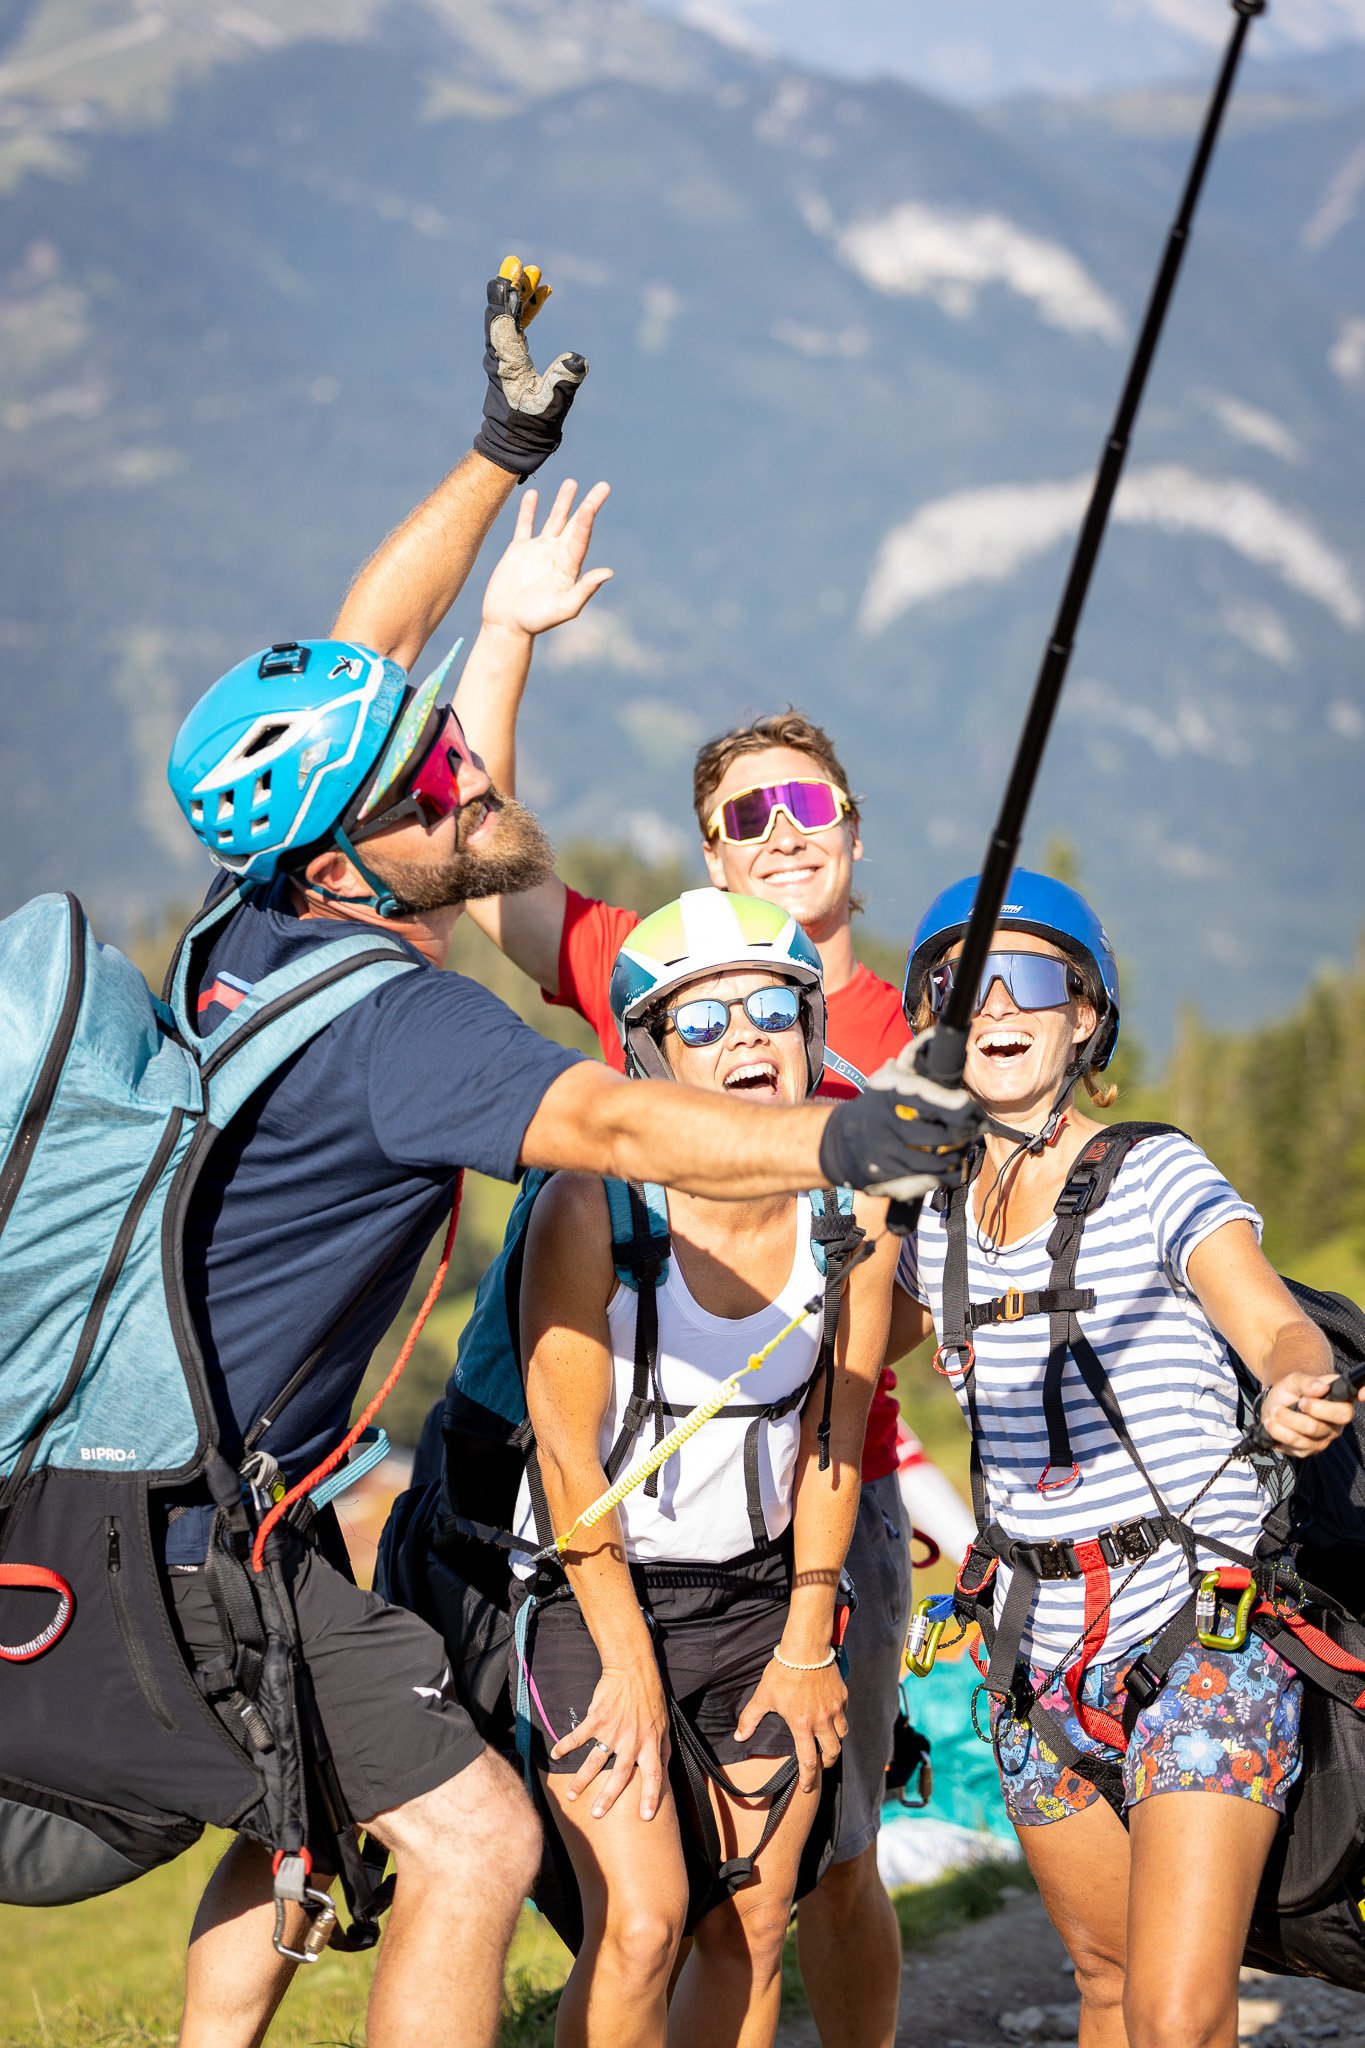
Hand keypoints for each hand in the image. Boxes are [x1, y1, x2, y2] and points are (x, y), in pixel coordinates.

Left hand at [474, 255, 587, 479]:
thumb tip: (577, 360)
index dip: (507, 295)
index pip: (503, 321)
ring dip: (522, 295)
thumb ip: (563, 382)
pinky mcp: (510, 361)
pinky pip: (516, 328)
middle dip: (513, 287)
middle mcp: (500, 355)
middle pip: (502, 312)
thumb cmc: (530, 429)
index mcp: (507, 362)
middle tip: (525, 266)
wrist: (514, 446)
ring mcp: (503, 357)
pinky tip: (541, 298)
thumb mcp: (550, 407)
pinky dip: (526, 312)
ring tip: (536, 275)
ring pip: (509, 317)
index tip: (512, 271)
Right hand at [480, 479, 613, 639]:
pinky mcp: (518, 551)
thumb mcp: (564, 608)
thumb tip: (609, 572)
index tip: (591, 503)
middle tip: (604, 486)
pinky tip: (534, 494)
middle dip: (588, 505)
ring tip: (572, 483)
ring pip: (554, 520)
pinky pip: (525, 525)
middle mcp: (557, 555)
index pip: (581, 537)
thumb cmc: (536, 621)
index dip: (587, 520)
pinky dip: (529, 510)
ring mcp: (538, 551)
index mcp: (569, 567)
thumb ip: (585, 589)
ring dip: (563, 502)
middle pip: (575, 524)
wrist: (507, 624)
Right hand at [549, 1661, 670, 1820]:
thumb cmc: (651, 1697)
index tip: (645, 1817)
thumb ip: (662, 1749)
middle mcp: (631, 1741)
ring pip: (595, 1760)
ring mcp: (612, 1730)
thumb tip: (664, 1770)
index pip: (653, 1775)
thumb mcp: (664, 1724)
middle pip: (620, 1775)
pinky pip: (579, 1736)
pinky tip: (555, 1753)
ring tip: (571, 1795)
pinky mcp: (597, 1718)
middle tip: (597, 1814)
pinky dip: (565, 1745)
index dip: (650, 1796)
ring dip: (582, 1779)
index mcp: (650, 1743)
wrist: (633, 1670)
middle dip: (608, 1797)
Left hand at [735, 1656, 847, 1794]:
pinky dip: (839, 1720)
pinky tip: (831, 1716)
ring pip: (842, 1735)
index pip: (808, 1761)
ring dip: (835, 1742)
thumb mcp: (763, 1696)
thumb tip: (738, 1736)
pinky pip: (844, 1715)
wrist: (806, 1649)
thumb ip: (750, 1718)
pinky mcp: (843, 1696)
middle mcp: (822, 1720)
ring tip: (827, 1742)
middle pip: (832, 1752)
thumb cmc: (783, 1672)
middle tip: (820, 1764)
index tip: (808, 1788)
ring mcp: (835, 1708)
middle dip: (827, 1763)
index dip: (809, 1778)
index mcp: (802, 1725)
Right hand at [819, 1033, 982, 1203]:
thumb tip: (933, 1038)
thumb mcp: (884, 1080)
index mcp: (887, 1094)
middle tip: (975, 1129)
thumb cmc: (873, 1107)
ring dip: (957, 1155)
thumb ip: (909, 1060)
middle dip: (963, 1133)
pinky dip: (946, 1174)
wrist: (838, 1141)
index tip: (969, 1105)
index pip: (926, 1096)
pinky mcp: (887, 1175)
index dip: (954, 1103)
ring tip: (964, 1147)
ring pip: (936, 1160)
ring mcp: (885, 1151)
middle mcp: (885, 1123)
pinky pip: (926, 1179)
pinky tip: (954, 1168)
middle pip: (939, 1134)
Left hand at [1259, 1372, 1360, 1456]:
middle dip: (1310, 1410)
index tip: (1362, 1394)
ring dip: (1286, 1421)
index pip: (1357, 1396)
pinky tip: (1272, 1424)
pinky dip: (1279, 1433)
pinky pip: (1295, 1446)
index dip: (1364, 1393)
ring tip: (1274, 1411)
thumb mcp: (1294, 1381)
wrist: (1274, 1405)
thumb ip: (1306, 1382)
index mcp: (1339, 1399)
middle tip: (1297, 1402)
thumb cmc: (1290, 1392)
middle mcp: (1337, 1421)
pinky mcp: (1309, 1450)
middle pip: (1334, 1420)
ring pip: (1308, 1434)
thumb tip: (1321, 1387)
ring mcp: (1324, 1438)